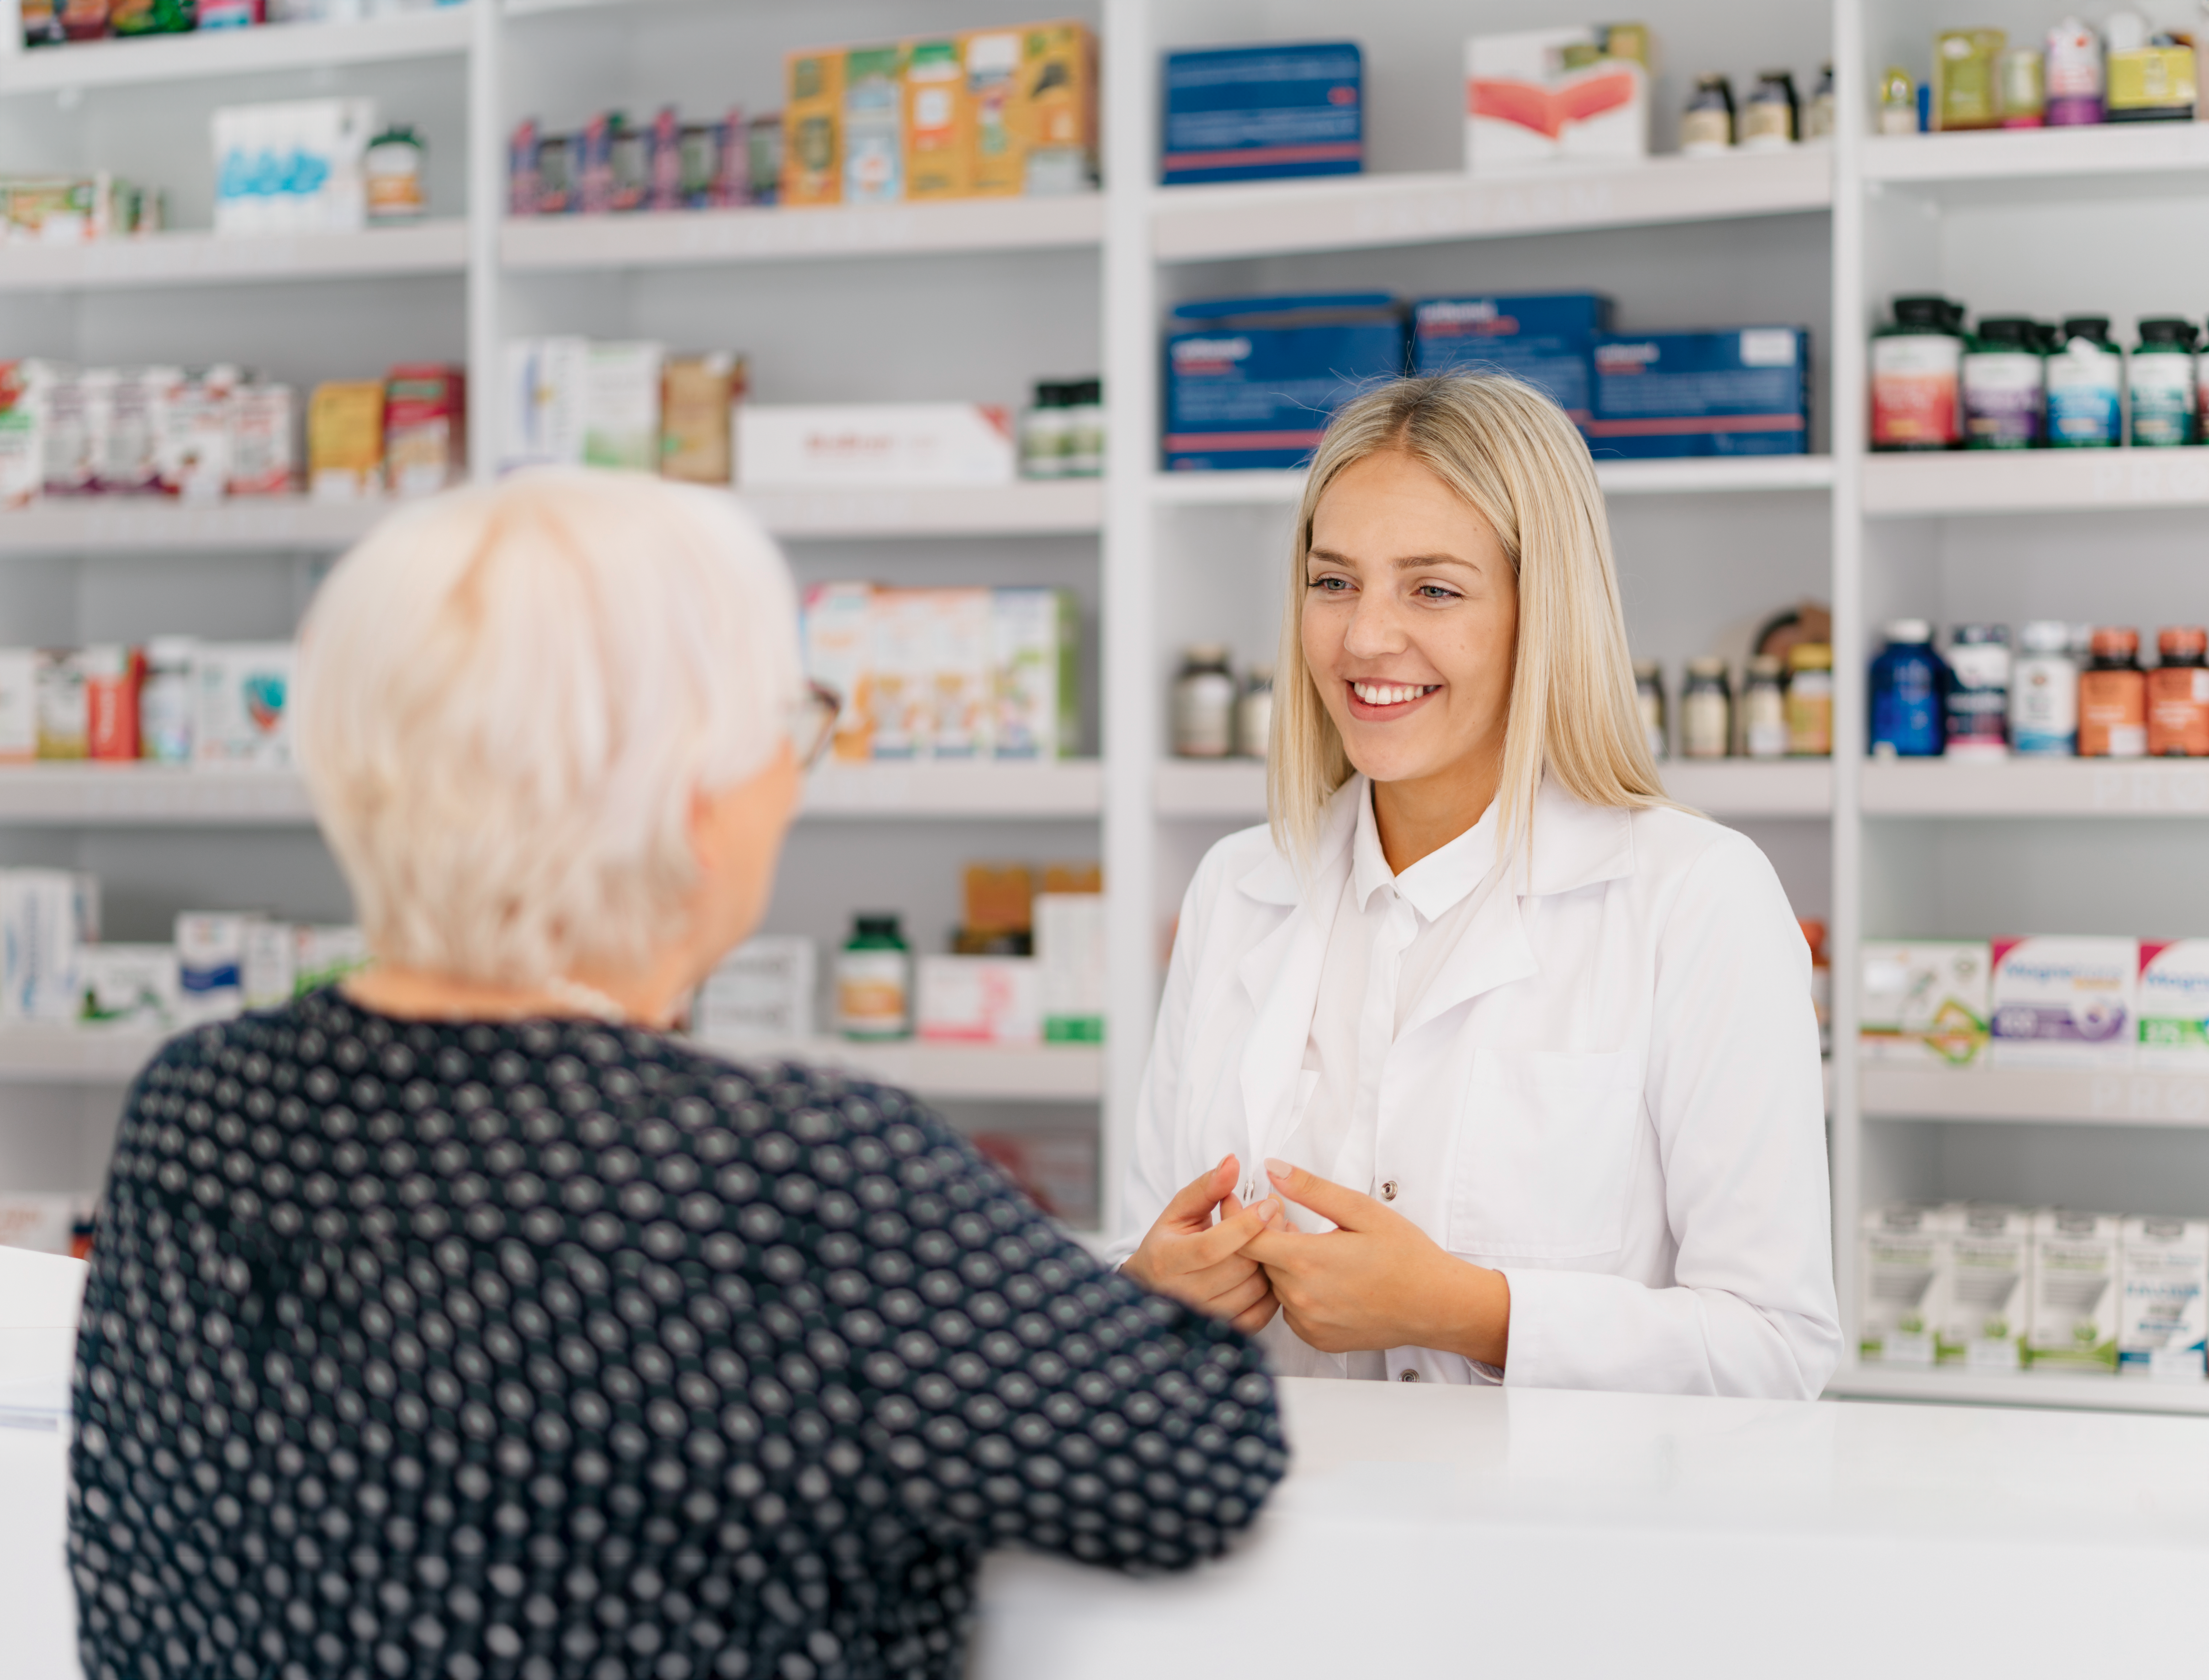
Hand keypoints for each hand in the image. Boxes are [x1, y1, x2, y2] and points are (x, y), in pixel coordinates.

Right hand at [1121, 1154, 1286, 1335]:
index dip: (1244, 1226)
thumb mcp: (1180, 1210)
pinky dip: (1272, 1290)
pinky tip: (1271, 1267)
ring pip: (1252, 1290)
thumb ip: (1207, 1187)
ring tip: (1277, 1238)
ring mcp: (1203, 1317)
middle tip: (1279, 1217)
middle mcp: (1182, 1294)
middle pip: (1238, 1268)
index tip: (1269, 1204)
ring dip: (1272, 1262)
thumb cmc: (1169, 1242)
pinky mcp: (1223, 1332)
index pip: (1211, 1247)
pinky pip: (1260, 1313)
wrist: (1153, 1287)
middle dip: (1265, 1240)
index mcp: (1167, 1260)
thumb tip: (1233, 1162)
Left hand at [1243, 1157, 1509, 1365]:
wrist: (1436, 1304)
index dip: (1242, 1218)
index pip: (1246, 1239)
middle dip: (1270, 1239)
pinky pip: (1292, 1312)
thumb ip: (1311, 1189)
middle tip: (1297, 1224)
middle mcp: (1300, 1296)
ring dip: (1285, 1267)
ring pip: (1276, 1287)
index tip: (1249, 1206)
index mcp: (1305, 1260)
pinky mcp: (1317, 1339)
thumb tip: (1273, 1169)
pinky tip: (1326, 1281)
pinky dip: (1299, 1294)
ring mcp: (1308, 1322)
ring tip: (1318, 1252)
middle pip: (1260, 1262)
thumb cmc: (1406, 1257)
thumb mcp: (1360, 1210)